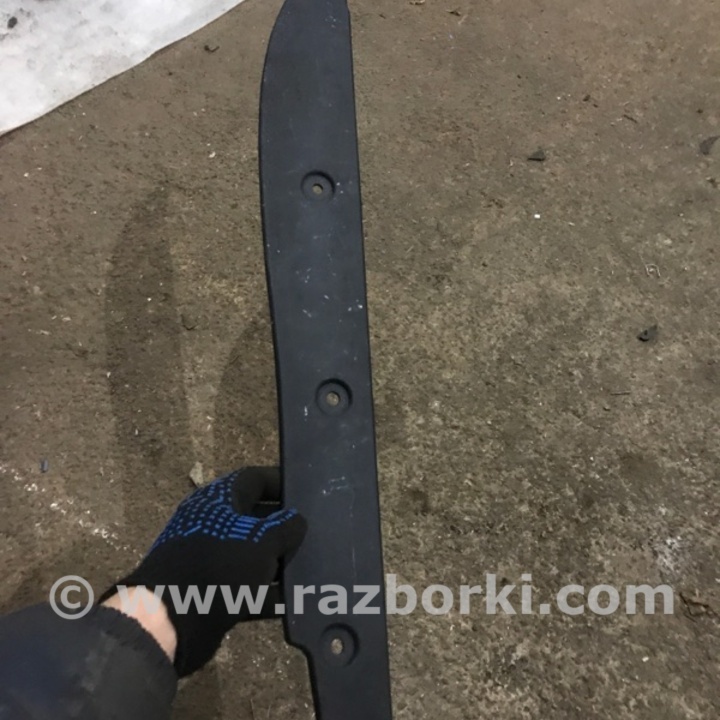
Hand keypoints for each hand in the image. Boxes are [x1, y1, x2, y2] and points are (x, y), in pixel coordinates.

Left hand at [102, 467, 305, 675]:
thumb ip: (285, 527)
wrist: (170, 622)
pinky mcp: (214, 591)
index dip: (281, 482)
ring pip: (255, 554)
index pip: (254, 479)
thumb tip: (297, 519)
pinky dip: (271, 593)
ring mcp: (213, 560)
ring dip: (281, 562)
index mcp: (218, 501)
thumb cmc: (218, 566)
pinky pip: (250, 586)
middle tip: (318, 532)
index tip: (307, 491)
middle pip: (257, 517)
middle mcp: (213, 524)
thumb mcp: (261, 541)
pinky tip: (297, 599)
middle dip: (286, 526)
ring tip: (313, 566)